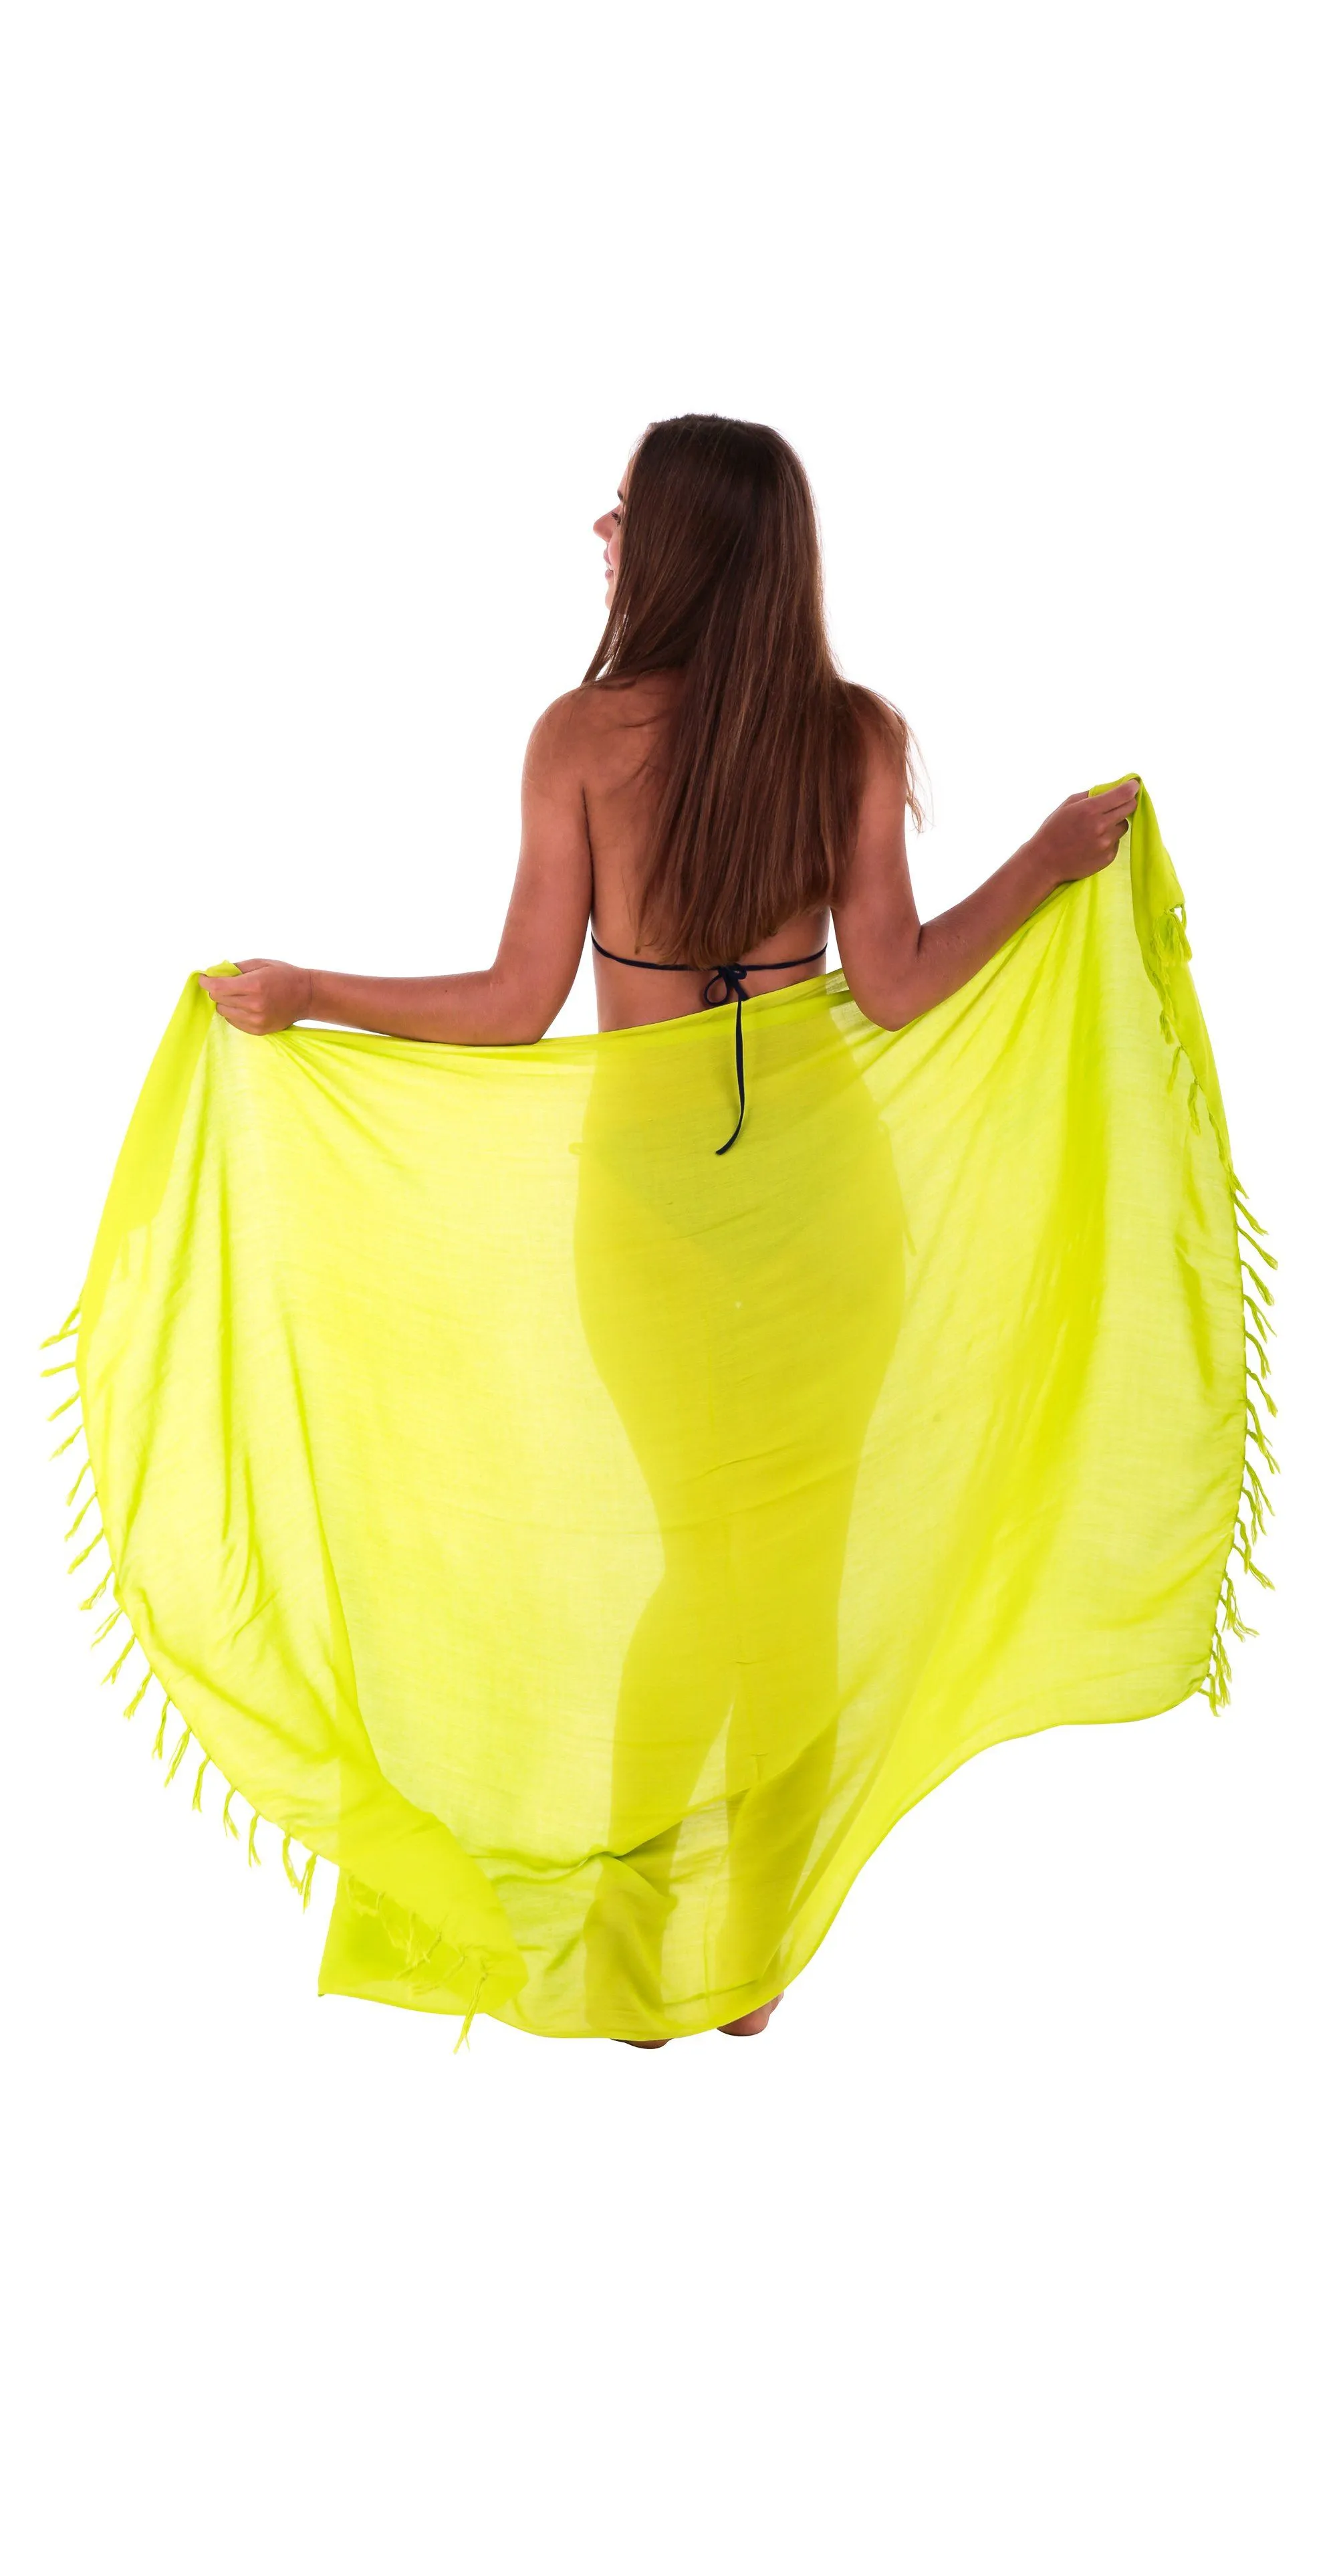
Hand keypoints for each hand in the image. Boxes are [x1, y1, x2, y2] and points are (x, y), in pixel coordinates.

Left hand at [197, 958, 312, 1034]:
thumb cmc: (284, 975)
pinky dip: (234, 1013)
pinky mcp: (258, 1030)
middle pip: (218, 999)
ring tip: (240, 995)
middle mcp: (254, 1005)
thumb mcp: (260, 963)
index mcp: (254, 985)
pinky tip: (246, 1006)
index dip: (206, 982)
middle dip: (218, 990)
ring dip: (226, 1002)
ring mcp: (256, 1020)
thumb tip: (214, 973)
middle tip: (226, 984)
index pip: (218, 987)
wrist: (306, 996)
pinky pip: (234, 1022)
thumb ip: (236, 968)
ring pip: (224, 1012)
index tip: (203, 978)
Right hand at [1028, 778, 1140, 886]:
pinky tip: (1093, 842)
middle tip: (1119, 803)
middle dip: (1127, 802)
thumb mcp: (1067, 805)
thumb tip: (1112, 788)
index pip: (1123, 794)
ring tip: (1098, 828)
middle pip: (1129, 807)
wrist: (1045, 862)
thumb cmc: (1053, 830)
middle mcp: (1101, 826)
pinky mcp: (1108, 857)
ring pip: (1124, 826)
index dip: (1131, 787)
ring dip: (1116, 823)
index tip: (1133, 785)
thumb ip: (1091, 795)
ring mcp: (1106, 843)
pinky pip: (1117, 842)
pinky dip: (1109, 839)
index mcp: (1090, 809)